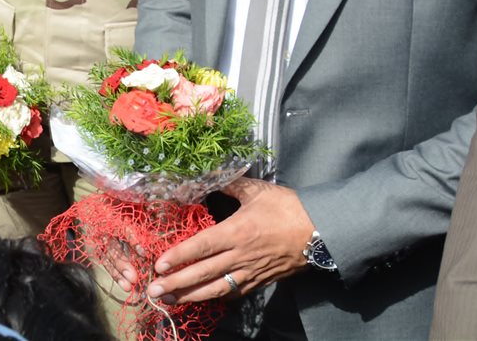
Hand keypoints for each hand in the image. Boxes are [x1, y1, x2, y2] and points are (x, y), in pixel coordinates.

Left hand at [146, 178, 315, 302]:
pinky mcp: (261, 281)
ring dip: (191, 296)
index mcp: (237, 231)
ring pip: (216, 288)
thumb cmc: (289, 208)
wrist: (323, 232)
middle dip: (177, 283)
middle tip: (153, 290)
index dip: (179, 256)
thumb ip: (229, 184)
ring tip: (169, 300)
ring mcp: (251, 271)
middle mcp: (241, 255)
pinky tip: (201, 299)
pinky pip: (234, 292)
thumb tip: (208, 177)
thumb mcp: (257, 190)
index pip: (201, 246)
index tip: (159, 265)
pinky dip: (215, 298)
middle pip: (203, 273)